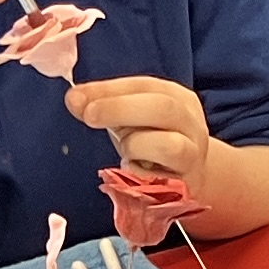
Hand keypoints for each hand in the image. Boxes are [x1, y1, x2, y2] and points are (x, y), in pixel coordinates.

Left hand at [65, 73, 209, 174]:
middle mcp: (190, 121)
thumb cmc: (153, 142)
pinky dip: (140, 173)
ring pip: (168, 145)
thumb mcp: (129, 119)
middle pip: (162, 107)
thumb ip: (104, 106)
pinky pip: (161, 179)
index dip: (108, 90)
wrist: (189, 177)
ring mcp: (193, 153)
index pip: (143, 86)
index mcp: (176, 96)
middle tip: (88, 116)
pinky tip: (133, 170)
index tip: (76, 97)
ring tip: (125, 153)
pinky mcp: (189, 183)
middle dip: (120, 109)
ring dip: (135, 146)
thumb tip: (75, 100)